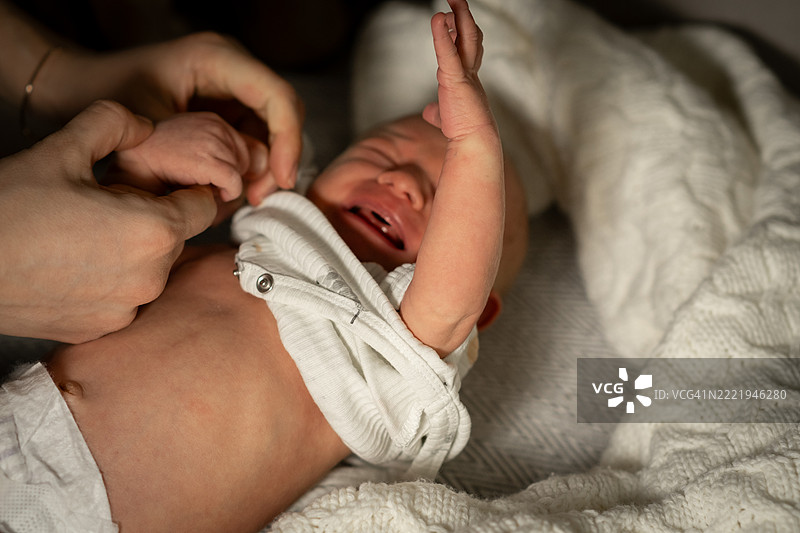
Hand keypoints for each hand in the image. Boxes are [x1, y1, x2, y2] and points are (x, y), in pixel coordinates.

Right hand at [0, 100, 216, 342]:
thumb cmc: (8, 207)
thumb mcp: (60, 149)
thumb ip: (113, 124)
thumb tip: (147, 126)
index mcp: (156, 230)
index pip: (204, 205)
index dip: (186, 187)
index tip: (159, 182)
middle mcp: (152, 277)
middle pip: (175, 237)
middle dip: (153, 217)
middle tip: (105, 204)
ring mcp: (127, 309)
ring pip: (151, 268)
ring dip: (133, 251)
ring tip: (83, 234)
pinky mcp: (101, 330)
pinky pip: (124, 297)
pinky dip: (110, 280)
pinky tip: (72, 265)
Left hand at [36, 33, 301, 204]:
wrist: (78, 85)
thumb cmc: (105, 93)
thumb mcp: (147, 122)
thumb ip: (191, 153)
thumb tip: (235, 191)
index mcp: (218, 59)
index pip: (278, 98)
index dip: (288, 141)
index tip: (282, 181)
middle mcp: (234, 68)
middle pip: (283, 114)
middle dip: (279, 159)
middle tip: (260, 198)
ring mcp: (232, 86)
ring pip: (274, 129)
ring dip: (268, 166)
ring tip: (249, 197)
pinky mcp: (227, 106)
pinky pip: (255, 136)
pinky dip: (253, 164)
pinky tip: (240, 188)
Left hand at [422, 0, 494, 139]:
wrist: (473, 143)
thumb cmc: (463, 132)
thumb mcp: (446, 117)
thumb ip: (438, 111)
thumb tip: (428, 112)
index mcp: (468, 80)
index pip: (468, 51)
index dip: (464, 34)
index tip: (456, 20)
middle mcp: (470, 73)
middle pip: (471, 38)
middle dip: (464, 17)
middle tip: (457, 0)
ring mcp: (465, 75)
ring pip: (466, 39)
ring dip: (459, 17)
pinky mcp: (456, 80)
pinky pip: (447, 52)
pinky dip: (441, 35)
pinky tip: (436, 18)